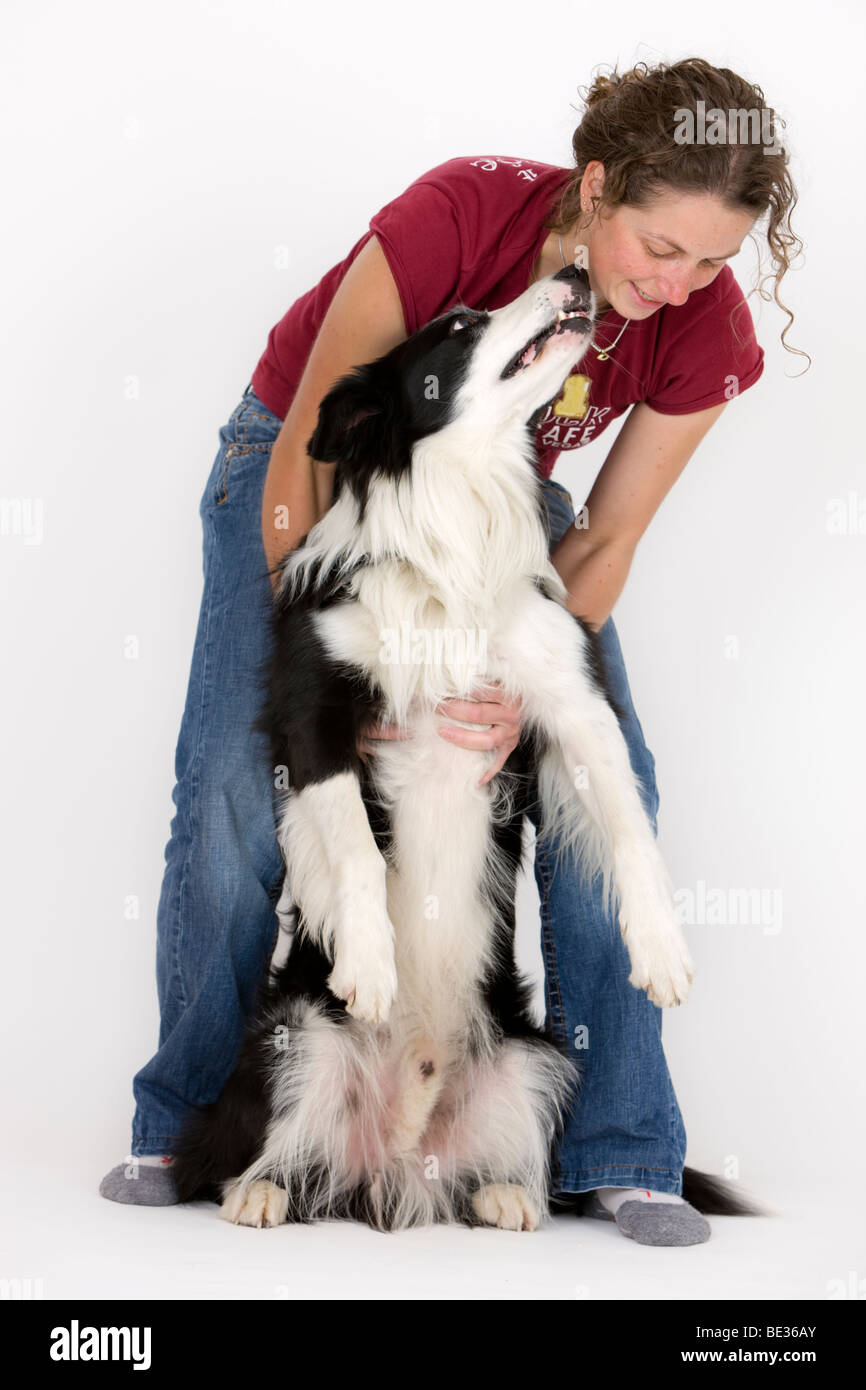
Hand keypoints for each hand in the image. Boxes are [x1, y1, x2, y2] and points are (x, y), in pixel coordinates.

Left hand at [357, 683, 523, 786]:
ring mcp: (512, 732)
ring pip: (487, 740)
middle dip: (454, 710)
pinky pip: (498, 762)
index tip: (438, 688)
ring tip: (442, 732)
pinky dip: (486, 771)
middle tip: (434, 706)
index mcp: (508, 693)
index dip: (459, 690)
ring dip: (463, 738)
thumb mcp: (491, 677)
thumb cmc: (499, 686)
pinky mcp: (510, 746)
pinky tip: (474, 778)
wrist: (532, 698)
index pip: (482, 691)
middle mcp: (512, 713)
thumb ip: (468, 676)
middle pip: (480, 714)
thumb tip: (438, 671)